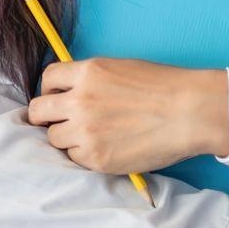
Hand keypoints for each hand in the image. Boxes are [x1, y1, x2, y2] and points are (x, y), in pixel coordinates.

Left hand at [25, 57, 228, 174]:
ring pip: (53, 138)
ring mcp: (86, 130)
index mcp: (87, 72)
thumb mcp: (120, 69)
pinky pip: (74, 158)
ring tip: (90, 136)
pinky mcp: (96, 157)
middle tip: (57, 122)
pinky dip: (84, 155)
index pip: (48, 79)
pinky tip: (104, 148)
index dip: (51, 90)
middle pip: (39, 110)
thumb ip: (91, 80)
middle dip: (44, 116)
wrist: (189, 112)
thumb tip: (70, 92)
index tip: (57, 98)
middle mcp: (80, 100)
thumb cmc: (164, 87)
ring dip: (66, 137)